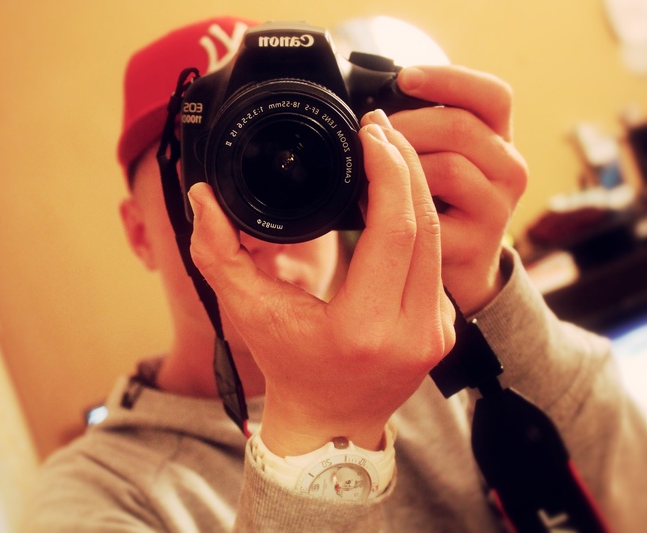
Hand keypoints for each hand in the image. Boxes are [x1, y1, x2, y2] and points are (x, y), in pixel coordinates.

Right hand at [188, 110, 454, 455]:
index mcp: (364, 328)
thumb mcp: (247, 310)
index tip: (372, 134)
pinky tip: (399, 196)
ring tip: (390, 151)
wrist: (330, 422)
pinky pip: (438, 261)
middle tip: (380, 128)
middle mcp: (412, 331)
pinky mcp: (443, 326)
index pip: (395, 231)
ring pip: (440, 240)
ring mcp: (435, 331)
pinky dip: (419, 221)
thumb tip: (203, 197)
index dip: (389, 172)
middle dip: (406, 166)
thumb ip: (218, 252)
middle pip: (425, 226)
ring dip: (417, 189)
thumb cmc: (289, 368)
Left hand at [391, 66, 527, 315]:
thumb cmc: (442, 207)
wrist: (459, 272)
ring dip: (402, 167)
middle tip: (372, 133)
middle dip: (407, 124)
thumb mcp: (438, 161)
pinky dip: (398, 208)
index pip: (493, 96)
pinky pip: (433, 215)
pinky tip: (376, 209)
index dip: (449, 80)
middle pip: (462, 127)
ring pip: (449, 168)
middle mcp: (509, 169)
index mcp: (499, 140)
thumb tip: (372, 115)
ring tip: (373, 174)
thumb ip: (422, 133)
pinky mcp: (479, 244)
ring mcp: (498, 209)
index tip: (404, 77)